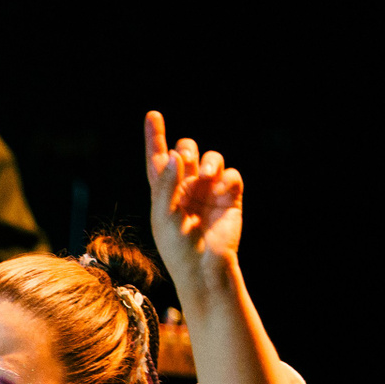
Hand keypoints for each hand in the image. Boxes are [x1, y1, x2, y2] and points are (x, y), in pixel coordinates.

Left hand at [144, 111, 242, 298]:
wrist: (204, 268)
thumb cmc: (177, 247)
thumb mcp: (163, 216)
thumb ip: (166, 184)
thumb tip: (173, 154)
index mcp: (163, 191)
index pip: (157, 159)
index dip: (156, 137)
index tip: (153, 115)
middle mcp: (186, 187)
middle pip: (186, 151)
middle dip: (186, 150)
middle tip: (184, 161)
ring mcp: (208, 191)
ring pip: (211, 159)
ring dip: (209, 161)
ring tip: (206, 174)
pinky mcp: (230, 197)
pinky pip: (231, 175)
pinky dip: (227, 177)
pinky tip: (221, 188)